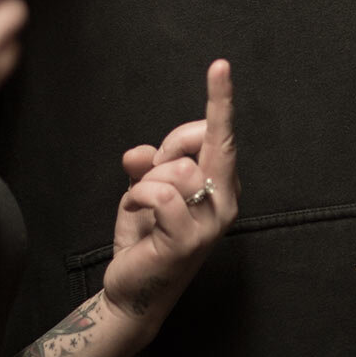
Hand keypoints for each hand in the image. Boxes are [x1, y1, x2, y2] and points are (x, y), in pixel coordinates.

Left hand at [102, 61, 237, 331]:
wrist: (130, 291)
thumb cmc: (144, 237)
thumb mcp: (145, 189)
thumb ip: (150, 163)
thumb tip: (139, 155)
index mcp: (221, 186)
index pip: (221, 136)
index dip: (219, 100)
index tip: (219, 65)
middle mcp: (225, 203)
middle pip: (198, 143)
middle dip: (166, 150)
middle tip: (146, 174)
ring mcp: (209, 224)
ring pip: (174, 169)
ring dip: (146, 182)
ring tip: (142, 208)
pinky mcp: (187, 241)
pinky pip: (159, 194)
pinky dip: (138, 198)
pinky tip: (134, 216)